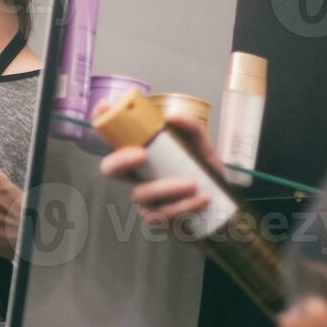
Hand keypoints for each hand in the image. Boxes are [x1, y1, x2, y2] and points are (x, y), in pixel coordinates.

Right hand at [97, 104, 223, 228]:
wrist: (222, 213)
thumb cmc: (206, 179)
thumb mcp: (203, 150)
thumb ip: (191, 129)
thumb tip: (172, 115)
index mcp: (145, 156)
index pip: (117, 138)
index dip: (103, 121)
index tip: (105, 106)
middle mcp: (138, 177)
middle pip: (110, 168)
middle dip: (120, 160)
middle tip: (142, 154)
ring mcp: (144, 200)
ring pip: (141, 193)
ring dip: (168, 187)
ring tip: (195, 185)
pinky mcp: (154, 220)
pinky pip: (159, 213)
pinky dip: (183, 206)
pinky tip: (201, 200)